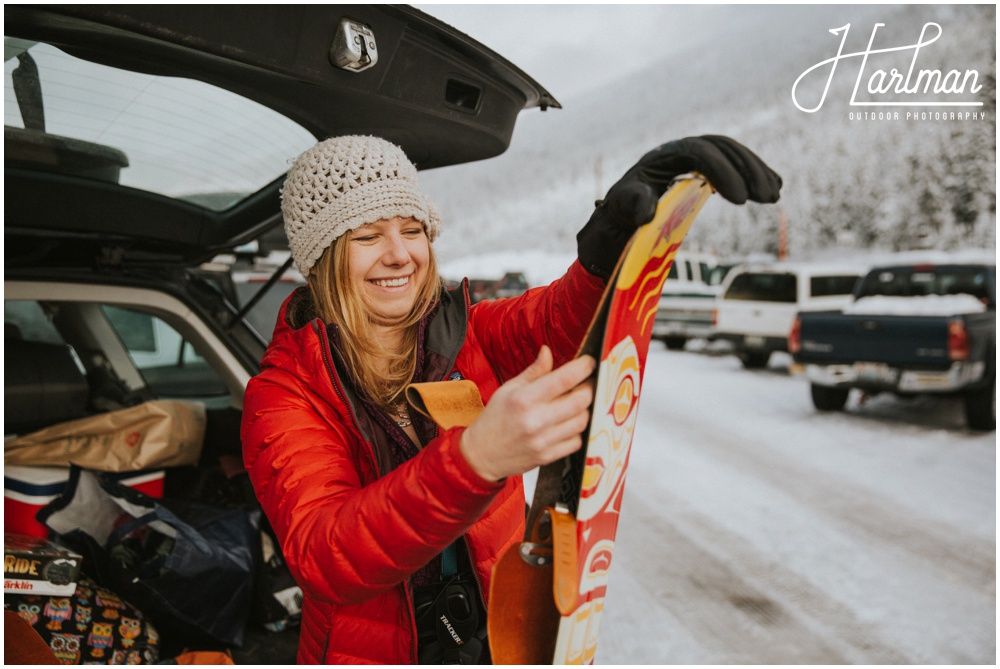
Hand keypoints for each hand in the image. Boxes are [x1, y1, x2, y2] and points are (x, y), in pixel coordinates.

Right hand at [460, 347, 595, 481]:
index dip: (584, 367)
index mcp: (524, 398)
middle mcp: (535, 420)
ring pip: (582, 420)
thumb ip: (534, 371)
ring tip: (578, 402)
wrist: (481, 454)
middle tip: (587, 381)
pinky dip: (578, 430)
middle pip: (581, 400)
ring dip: (585, 409)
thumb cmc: (495, 418)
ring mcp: (543, 440)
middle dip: (590, 387)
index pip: (564, 378)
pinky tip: (569, 423)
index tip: (590, 362)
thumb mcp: (509, 388)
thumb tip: (548, 351)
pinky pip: (577, 441)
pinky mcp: (548, 456)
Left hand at [577, 135, 782, 277]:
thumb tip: (646, 212)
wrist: (621, 217)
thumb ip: (633, 206)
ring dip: (756, 172)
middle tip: (767, 199)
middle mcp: (681, 151)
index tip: (741, 202)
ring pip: (732, 155)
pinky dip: (755, 174)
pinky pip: (734, 165)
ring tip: (773, 196)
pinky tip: (774, 187)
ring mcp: (695, 159)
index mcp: (663, 155)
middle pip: (722, 149)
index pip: (699, 153)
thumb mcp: (621, 209)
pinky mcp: (705, 171)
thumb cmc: (620, 213)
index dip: (723, 172)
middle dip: (747, 170)